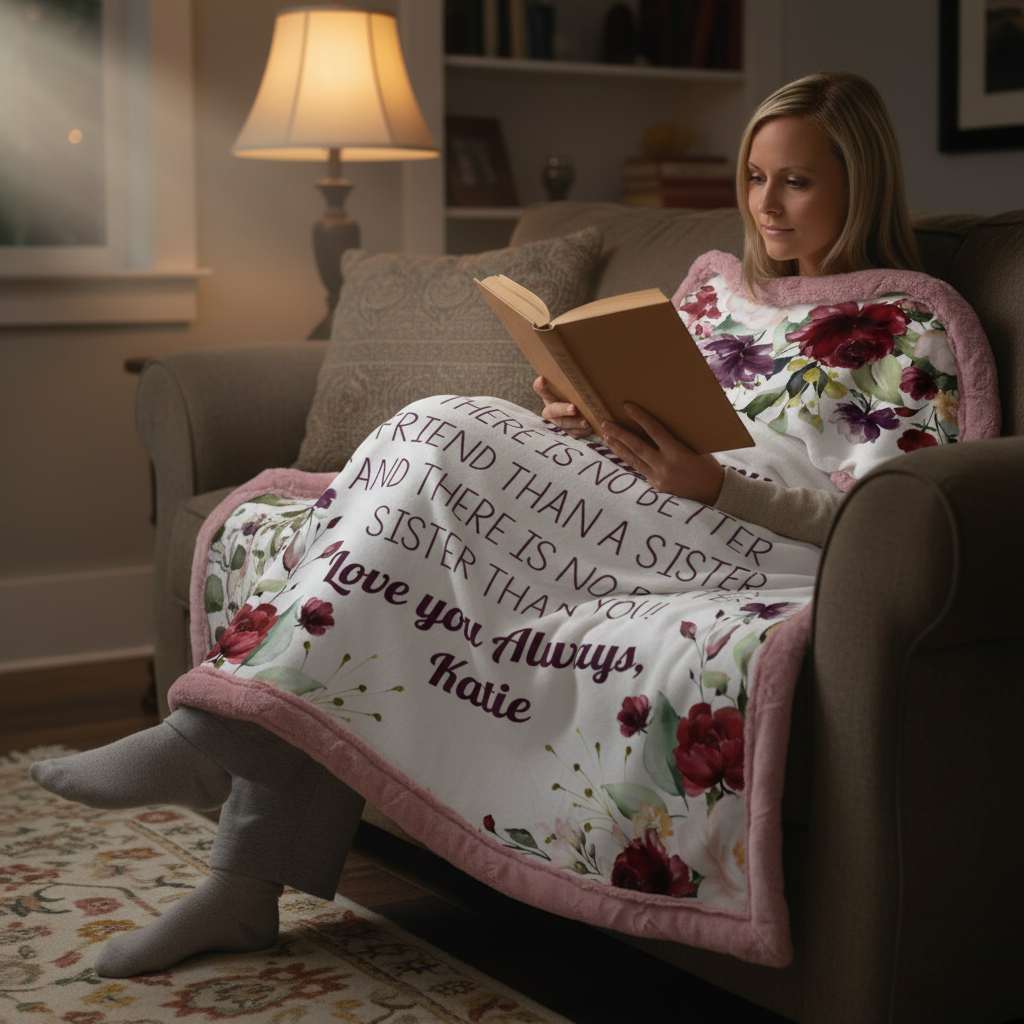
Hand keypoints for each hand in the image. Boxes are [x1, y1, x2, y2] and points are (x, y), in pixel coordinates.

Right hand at [533, 376, 593, 438]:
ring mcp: (557, 422)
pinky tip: (590, 428)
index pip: (540, 389)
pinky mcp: (566, 432)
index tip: (542, 379)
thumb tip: (593, 363)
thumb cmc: (579, 395)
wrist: (585, 412)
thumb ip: (577, 383)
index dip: (540, 386)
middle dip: (563, 409)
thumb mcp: (576, 389)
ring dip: (574, 423)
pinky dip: (581, 431)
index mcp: (550, 396)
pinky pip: (572, 433)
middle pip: (553, 410)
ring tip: (586, 422)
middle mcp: (551, 409)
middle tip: (574, 408)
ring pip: (563, 424)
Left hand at [601, 402, 724, 504]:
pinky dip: (629, 459)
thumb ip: (676, 439)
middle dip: (619, 433)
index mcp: (677, 453)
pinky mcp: (655, 486)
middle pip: (636, 446)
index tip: (626, 406)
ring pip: (633, 459)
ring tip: (606, 436)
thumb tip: (658, 425)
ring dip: (618, 447)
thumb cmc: (708, 466)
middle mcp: (664, 466)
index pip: (653, 430)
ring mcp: (658, 478)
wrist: (714, 493)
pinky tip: (620, 452)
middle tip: (605, 423)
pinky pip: (639, 470)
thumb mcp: (696, 448)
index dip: (639, 417)